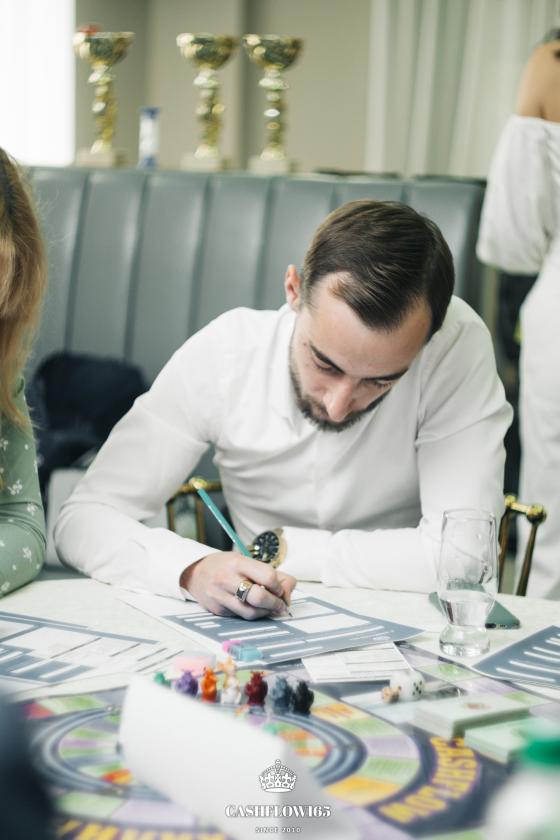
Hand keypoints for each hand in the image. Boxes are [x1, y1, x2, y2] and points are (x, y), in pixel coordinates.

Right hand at [180, 551, 296, 618]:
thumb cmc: (226, 566)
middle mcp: (227, 579)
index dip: (278, 586)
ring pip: (250, 612)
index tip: (279, 589)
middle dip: (275, 603)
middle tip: (280, 605)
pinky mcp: (217, 610)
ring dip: (265, 613)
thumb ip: (269, 573)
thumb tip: (287, 592)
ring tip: (270, 609)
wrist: (195, 573)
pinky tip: (255, 609)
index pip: (267, 576)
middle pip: (259, 597)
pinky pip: (240, 617)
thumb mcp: (245, 561)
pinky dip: (252, 614)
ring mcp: (220, 596)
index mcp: (238, 563)